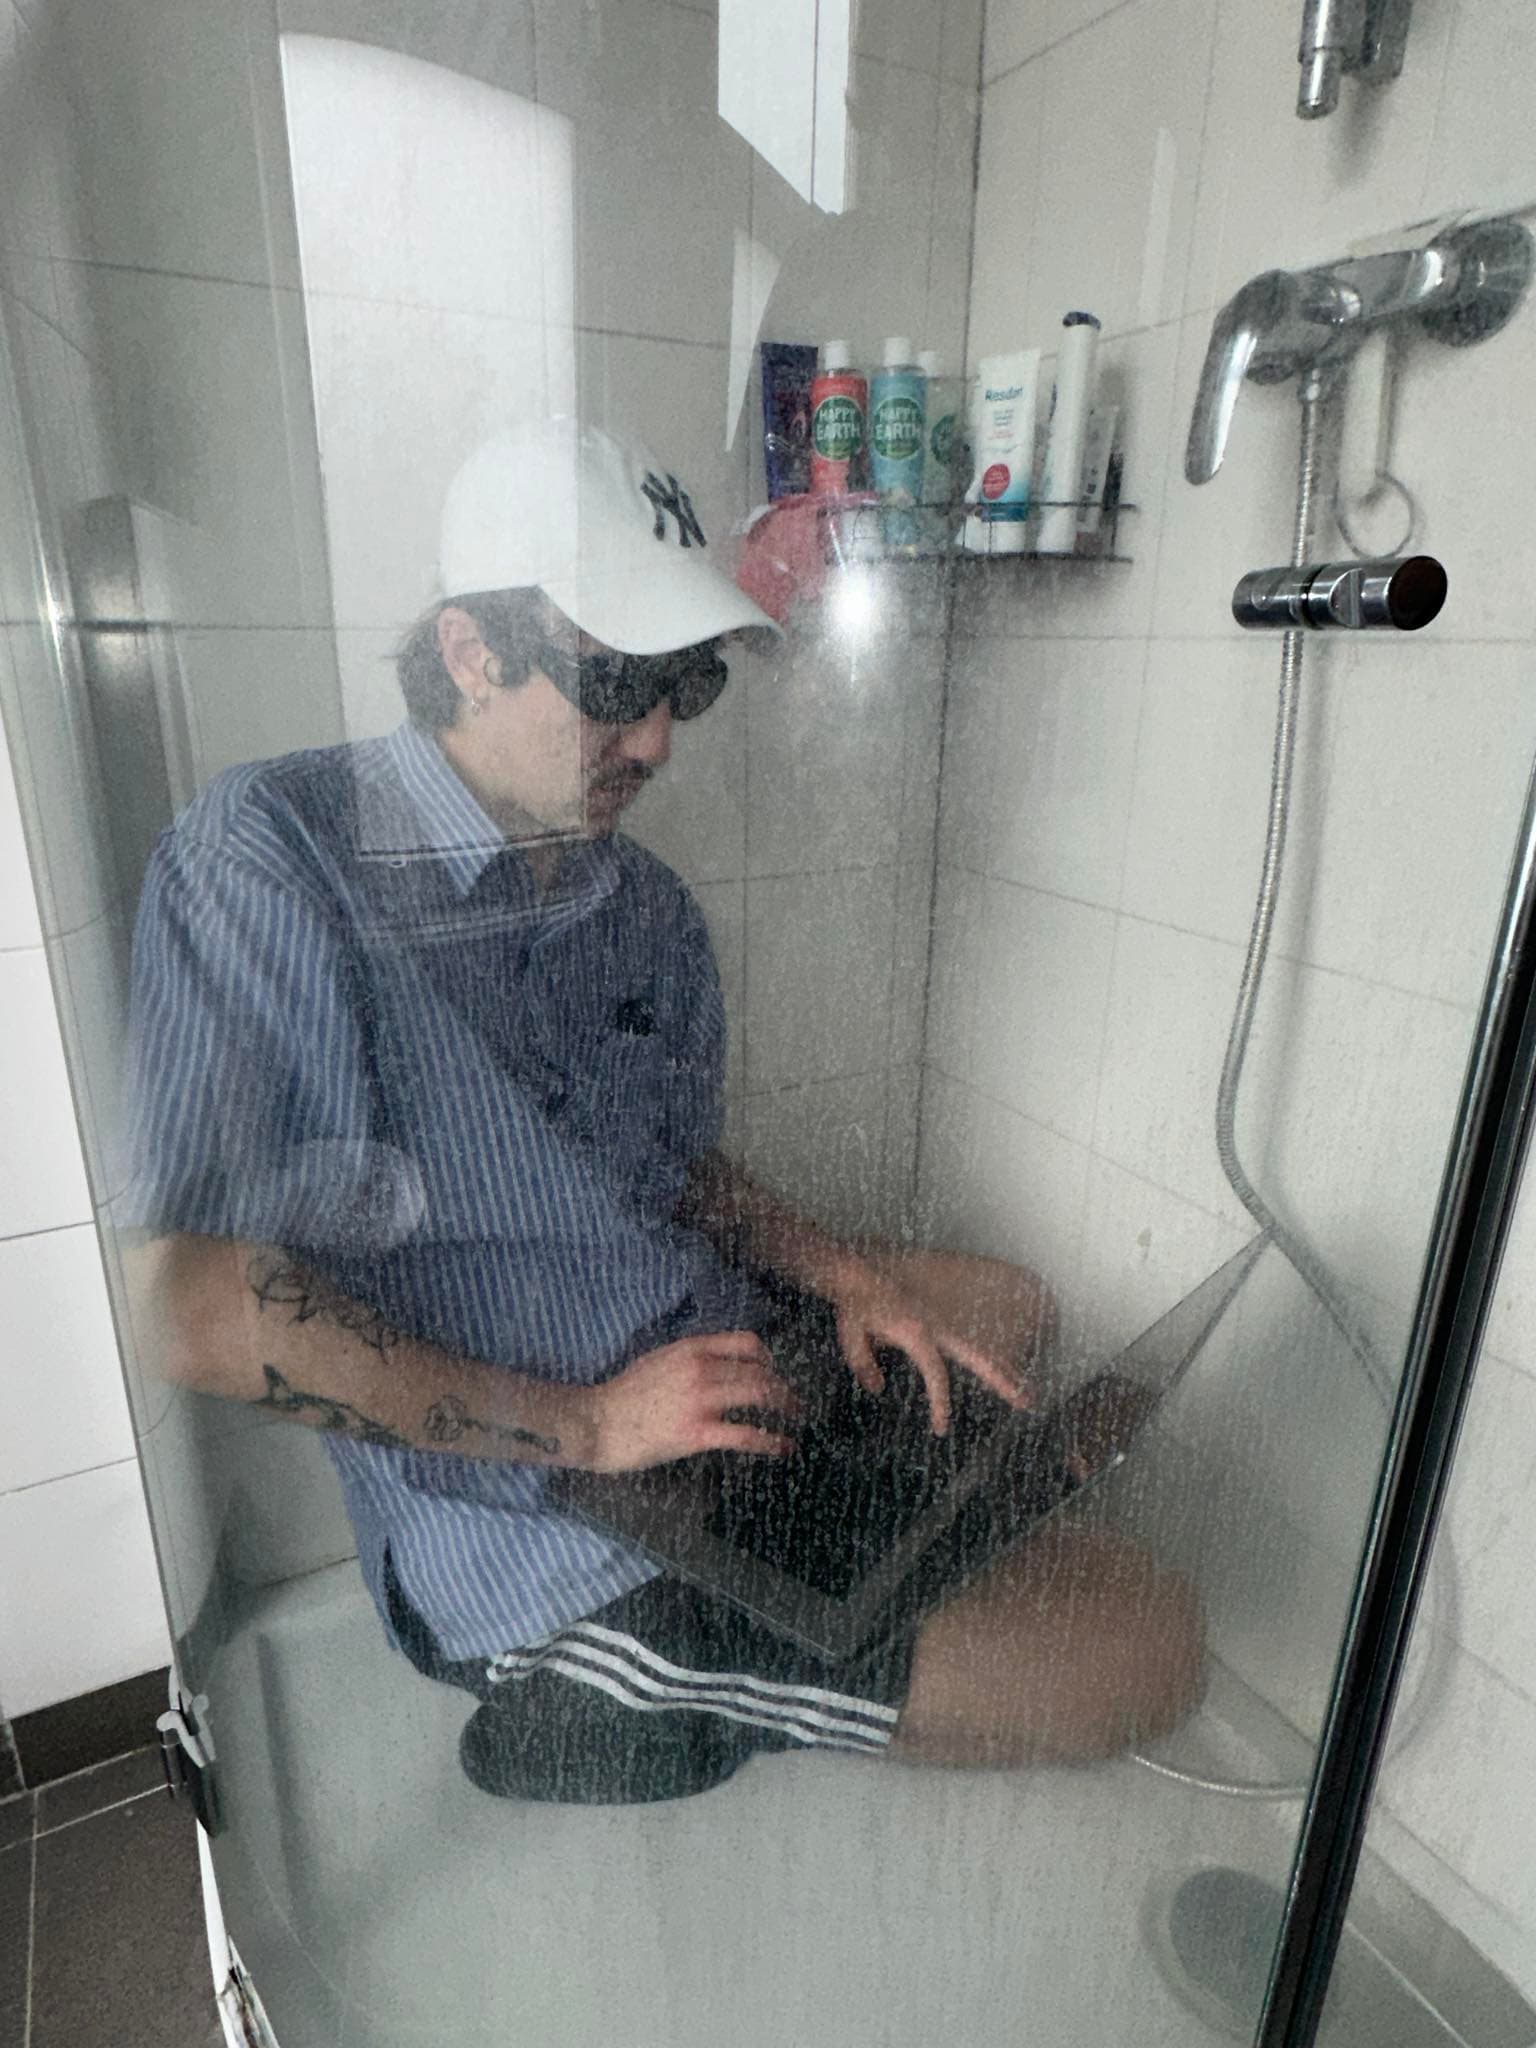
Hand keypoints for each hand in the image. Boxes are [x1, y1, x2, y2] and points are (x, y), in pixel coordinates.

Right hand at [586, 1332, 798, 1472]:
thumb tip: (715, 1364)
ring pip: (759, 1396)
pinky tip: (783, 1447)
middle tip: (794, 1403)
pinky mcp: (697, 1433)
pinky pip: (745, 1434)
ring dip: (785, 1409)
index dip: (769, 1359)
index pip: (747, 1343)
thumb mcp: (658, 1360)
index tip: (774, 1373)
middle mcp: (701, 1369)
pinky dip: (771, 1440)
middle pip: (760, 1371)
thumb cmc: (622, 1395)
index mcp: (691, 1349)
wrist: (596, 1422)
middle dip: (783, 1388)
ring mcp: (700, 1401)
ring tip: (795, 1421)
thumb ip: (689, 1358)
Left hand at [817, 1254, 1032, 1437]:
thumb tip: (878, 1388)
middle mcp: (940, 1324)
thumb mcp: (851, 1332)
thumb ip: (862, 1361)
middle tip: (1028, 1401)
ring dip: (1005, 1365)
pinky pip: (974, 1330)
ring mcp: (946, 1316)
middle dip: (1005, 1379)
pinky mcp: (945, 1310)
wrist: (862, 1265)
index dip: (940, 1402)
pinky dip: (993, 1345)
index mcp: (918, 1331)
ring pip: (983, 1343)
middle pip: (981, 1355)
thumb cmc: (855, 1299)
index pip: (936, 1374)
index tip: (942, 1428)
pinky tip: (1008, 1361)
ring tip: (1027, 1387)